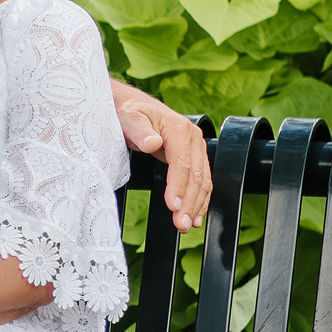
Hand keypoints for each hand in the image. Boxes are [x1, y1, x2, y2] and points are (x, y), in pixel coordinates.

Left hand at [114, 83, 210, 231]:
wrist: (133, 106)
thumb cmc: (129, 112)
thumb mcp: (128, 118)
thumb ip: (139, 130)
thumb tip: (152, 143)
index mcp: (178, 128)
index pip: (182, 163)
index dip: (179, 186)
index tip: (173, 206)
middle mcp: (192, 137)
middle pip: (196, 175)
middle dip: (189, 202)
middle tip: (180, 224)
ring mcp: (195, 147)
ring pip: (202, 180)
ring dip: (197, 205)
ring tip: (186, 225)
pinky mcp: (193, 156)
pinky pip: (202, 180)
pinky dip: (200, 199)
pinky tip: (195, 215)